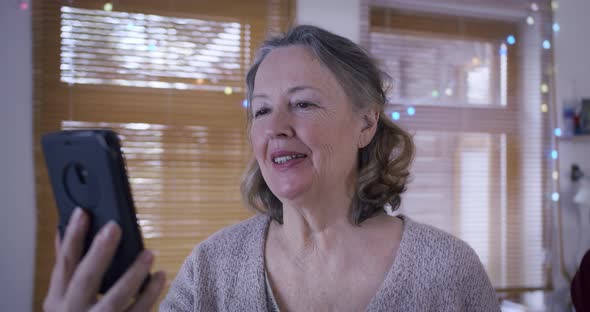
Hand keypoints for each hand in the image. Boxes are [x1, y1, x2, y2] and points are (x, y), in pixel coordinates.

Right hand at [43, 207, 165, 311]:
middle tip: (114, 228)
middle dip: (99, 253)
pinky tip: (160, 276)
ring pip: (114, 300)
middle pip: (85, 279)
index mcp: (58, 299)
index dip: (73, 236)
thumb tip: (64, 231)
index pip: (64, 263)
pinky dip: (150, 294)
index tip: (83, 212)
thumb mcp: (63, 297)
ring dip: (133, 274)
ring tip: (149, 253)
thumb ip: (66, 269)